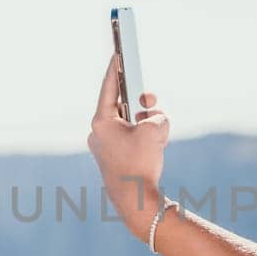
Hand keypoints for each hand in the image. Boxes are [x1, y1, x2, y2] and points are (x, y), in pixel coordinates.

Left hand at [87, 51, 170, 240]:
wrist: (135, 202)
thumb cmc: (140, 164)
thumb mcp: (155, 130)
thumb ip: (157, 115)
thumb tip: (153, 119)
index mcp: (101, 121)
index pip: (109, 87)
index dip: (116, 69)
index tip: (118, 54)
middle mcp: (99, 132)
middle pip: (123, 105)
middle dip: (142, 106)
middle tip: (149, 103)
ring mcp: (106, 145)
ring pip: (132, 123)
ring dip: (149, 126)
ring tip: (157, 141)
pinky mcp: (115, 157)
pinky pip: (133, 138)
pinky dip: (147, 139)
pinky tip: (154, 150)